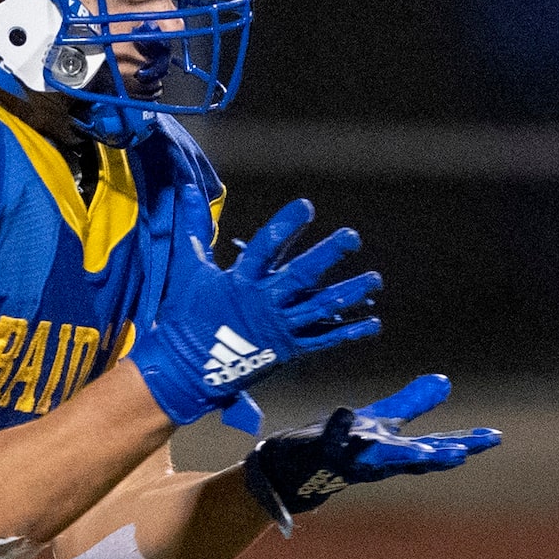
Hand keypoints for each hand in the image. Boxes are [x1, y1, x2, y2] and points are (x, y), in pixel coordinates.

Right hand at [127, 189, 379, 430]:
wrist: (183, 370)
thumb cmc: (184, 317)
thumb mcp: (188, 270)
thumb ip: (193, 228)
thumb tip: (188, 188)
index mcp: (241, 281)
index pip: (265, 247)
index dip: (285, 226)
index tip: (306, 207)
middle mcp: (263, 303)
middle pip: (301, 275)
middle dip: (328, 255)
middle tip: (351, 238)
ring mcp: (278, 328)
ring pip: (320, 308)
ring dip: (349, 293)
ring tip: (375, 280)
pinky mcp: (287, 351)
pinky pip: (323, 340)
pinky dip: (349, 332)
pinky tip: (372, 323)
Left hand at [239, 373, 500, 528]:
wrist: (291, 469)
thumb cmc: (338, 445)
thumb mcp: (380, 421)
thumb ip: (412, 403)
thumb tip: (444, 380)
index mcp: (394, 451)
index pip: (435, 447)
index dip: (465, 442)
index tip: (495, 437)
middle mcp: (376, 460)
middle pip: (411, 460)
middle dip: (436, 457)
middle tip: (463, 453)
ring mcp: (349, 460)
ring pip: (375, 458)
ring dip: (394, 455)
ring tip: (418, 452)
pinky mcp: (321, 452)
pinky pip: (331, 438)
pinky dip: (339, 426)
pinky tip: (345, 410)